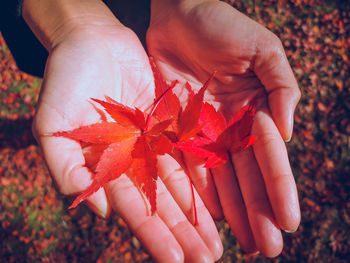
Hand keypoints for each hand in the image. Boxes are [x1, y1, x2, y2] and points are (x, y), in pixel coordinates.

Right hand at [29, 3, 221, 261]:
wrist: (92, 41)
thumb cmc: (66, 79)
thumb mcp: (53, 124)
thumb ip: (67, 168)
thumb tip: (101, 211)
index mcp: (107, 166)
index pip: (134, 207)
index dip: (155, 234)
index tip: (177, 261)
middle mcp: (133, 161)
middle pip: (163, 203)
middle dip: (184, 233)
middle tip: (208, 258)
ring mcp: (154, 143)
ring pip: (180, 184)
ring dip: (198, 214)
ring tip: (217, 241)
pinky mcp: (171, 124)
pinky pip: (191, 152)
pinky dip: (205, 175)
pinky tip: (221, 197)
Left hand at [147, 0, 300, 256]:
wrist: (178, 16)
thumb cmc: (222, 25)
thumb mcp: (263, 50)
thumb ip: (282, 87)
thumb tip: (286, 132)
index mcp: (256, 111)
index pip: (269, 157)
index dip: (279, 189)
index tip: (287, 222)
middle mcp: (232, 128)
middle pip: (247, 177)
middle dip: (258, 211)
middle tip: (267, 248)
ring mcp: (205, 132)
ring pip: (220, 179)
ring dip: (232, 211)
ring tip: (243, 242)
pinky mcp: (177, 129)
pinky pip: (189, 166)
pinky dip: (199, 192)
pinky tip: (209, 218)